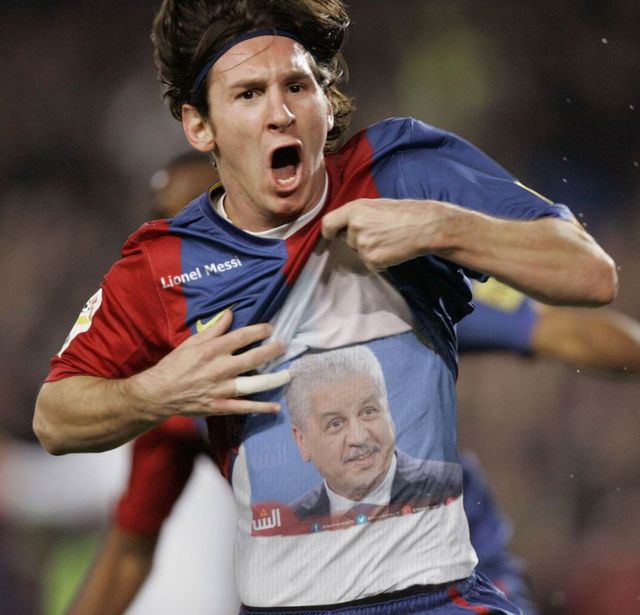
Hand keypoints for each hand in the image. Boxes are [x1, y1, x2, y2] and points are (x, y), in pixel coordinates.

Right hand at [129, 310, 288, 417]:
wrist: (158, 394)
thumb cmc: (174, 365)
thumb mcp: (191, 342)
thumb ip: (214, 329)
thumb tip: (230, 313)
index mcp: (212, 350)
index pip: (242, 337)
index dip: (259, 331)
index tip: (271, 328)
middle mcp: (220, 368)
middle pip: (254, 358)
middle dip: (273, 351)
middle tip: (284, 346)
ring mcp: (221, 389)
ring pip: (254, 383)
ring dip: (274, 379)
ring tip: (288, 374)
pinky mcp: (220, 406)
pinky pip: (244, 407)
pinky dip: (261, 408)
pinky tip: (276, 407)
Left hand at [321, 198, 455, 269]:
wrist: (425, 226)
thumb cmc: (404, 213)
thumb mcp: (375, 205)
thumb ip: (357, 214)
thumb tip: (342, 226)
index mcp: (354, 209)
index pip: (328, 224)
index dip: (328, 232)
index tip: (331, 235)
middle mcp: (354, 227)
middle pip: (347, 240)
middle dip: (359, 240)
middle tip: (380, 233)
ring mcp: (362, 245)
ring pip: (359, 253)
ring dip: (371, 251)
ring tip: (389, 240)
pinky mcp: (372, 261)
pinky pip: (370, 265)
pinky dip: (380, 262)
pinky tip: (392, 250)